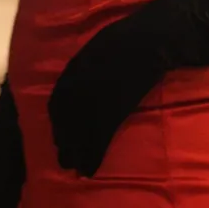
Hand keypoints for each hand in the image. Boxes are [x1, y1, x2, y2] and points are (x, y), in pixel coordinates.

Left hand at [47, 5, 174, 175]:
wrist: (152, 37)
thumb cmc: (131, 37)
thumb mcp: (100, 47)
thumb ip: (88, 66)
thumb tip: (81, 81)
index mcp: (76, 69)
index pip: (58, 102)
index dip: (57, 122)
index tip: (57, 136)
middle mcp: (80, 85)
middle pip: (66, 121)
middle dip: (64, 141)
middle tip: (64, 161)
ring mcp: (97, 97)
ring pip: (81, 132)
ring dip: (77, 153)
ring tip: (75, 170)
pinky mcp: (116, 109)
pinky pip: (100, 136)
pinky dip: (94, 154)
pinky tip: (91, 168)